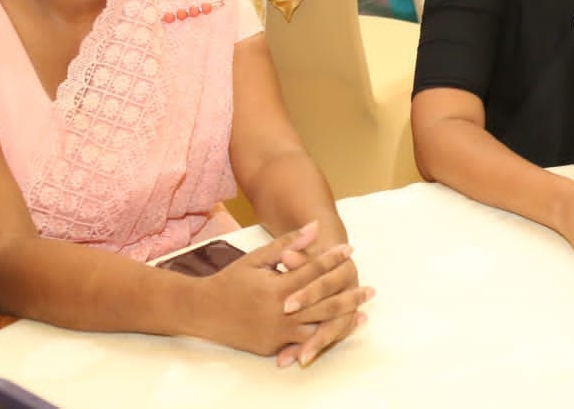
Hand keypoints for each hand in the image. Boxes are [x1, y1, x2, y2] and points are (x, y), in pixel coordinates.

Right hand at [196, 222, 371, 364]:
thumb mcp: (256, 257)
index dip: (332, 258)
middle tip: (370, 290)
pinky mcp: (272, 346)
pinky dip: (321, 338)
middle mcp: (280, 312)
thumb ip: (287, 244)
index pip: (312, 271)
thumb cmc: (231, 280)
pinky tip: (337, 331)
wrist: (203, 311)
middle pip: (323, 303)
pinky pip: (302, 343)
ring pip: (317, 327)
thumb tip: (314, 227)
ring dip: (342, 321)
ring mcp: (277, 332)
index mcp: (276, 288)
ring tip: (362, 314)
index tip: (349, 249)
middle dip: (349, 296)